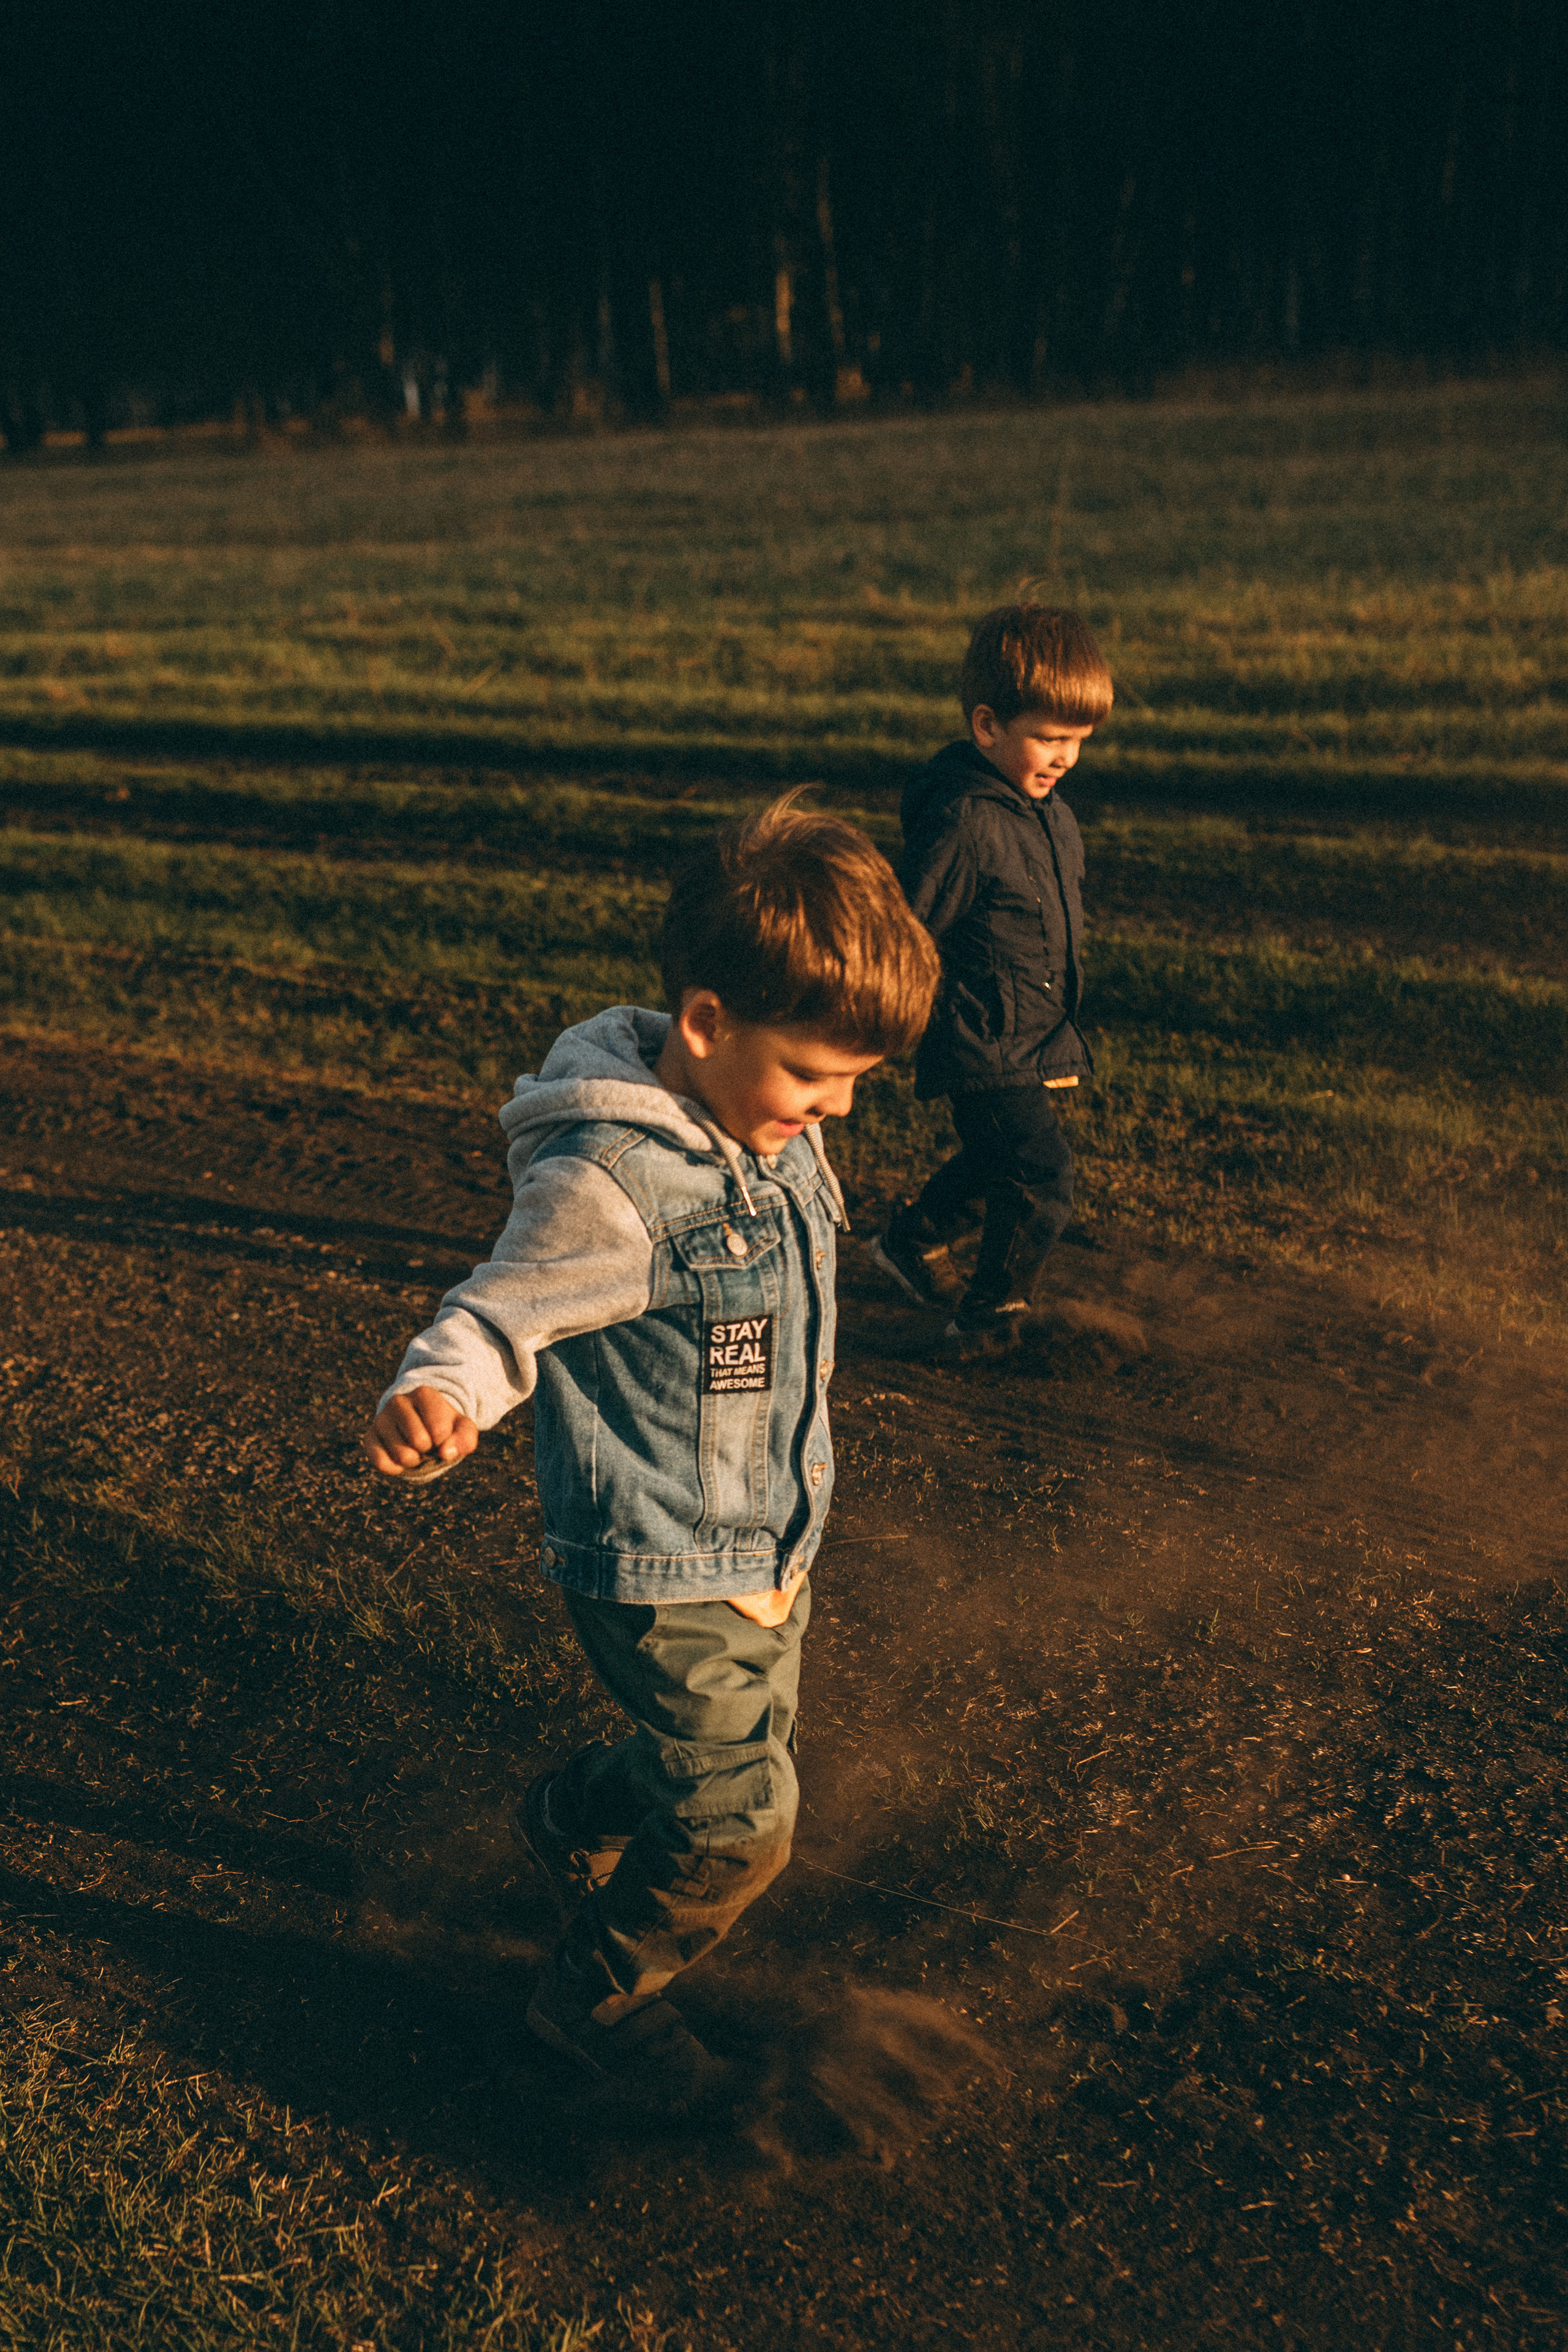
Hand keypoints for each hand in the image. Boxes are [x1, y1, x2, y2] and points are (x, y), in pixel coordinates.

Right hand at [362, 1385, 478, 1477]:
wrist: (421, 1426)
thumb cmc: (445, 1427)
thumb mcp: (463, 1429)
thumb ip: (464, 1439)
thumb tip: (445, 1453)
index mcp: (423, 1394)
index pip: (439, 1430)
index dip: (444, 1440)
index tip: (442, 1433)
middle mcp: (398, 1401)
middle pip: (419, 1442)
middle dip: (428, 1450)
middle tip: (427, 1442)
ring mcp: (381, 1418)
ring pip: (401, 1455)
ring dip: (414, 1460)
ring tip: (414, 1448)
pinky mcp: (369, 1436)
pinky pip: (380, 1462)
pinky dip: (395, 1469)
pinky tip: (400, 1461)